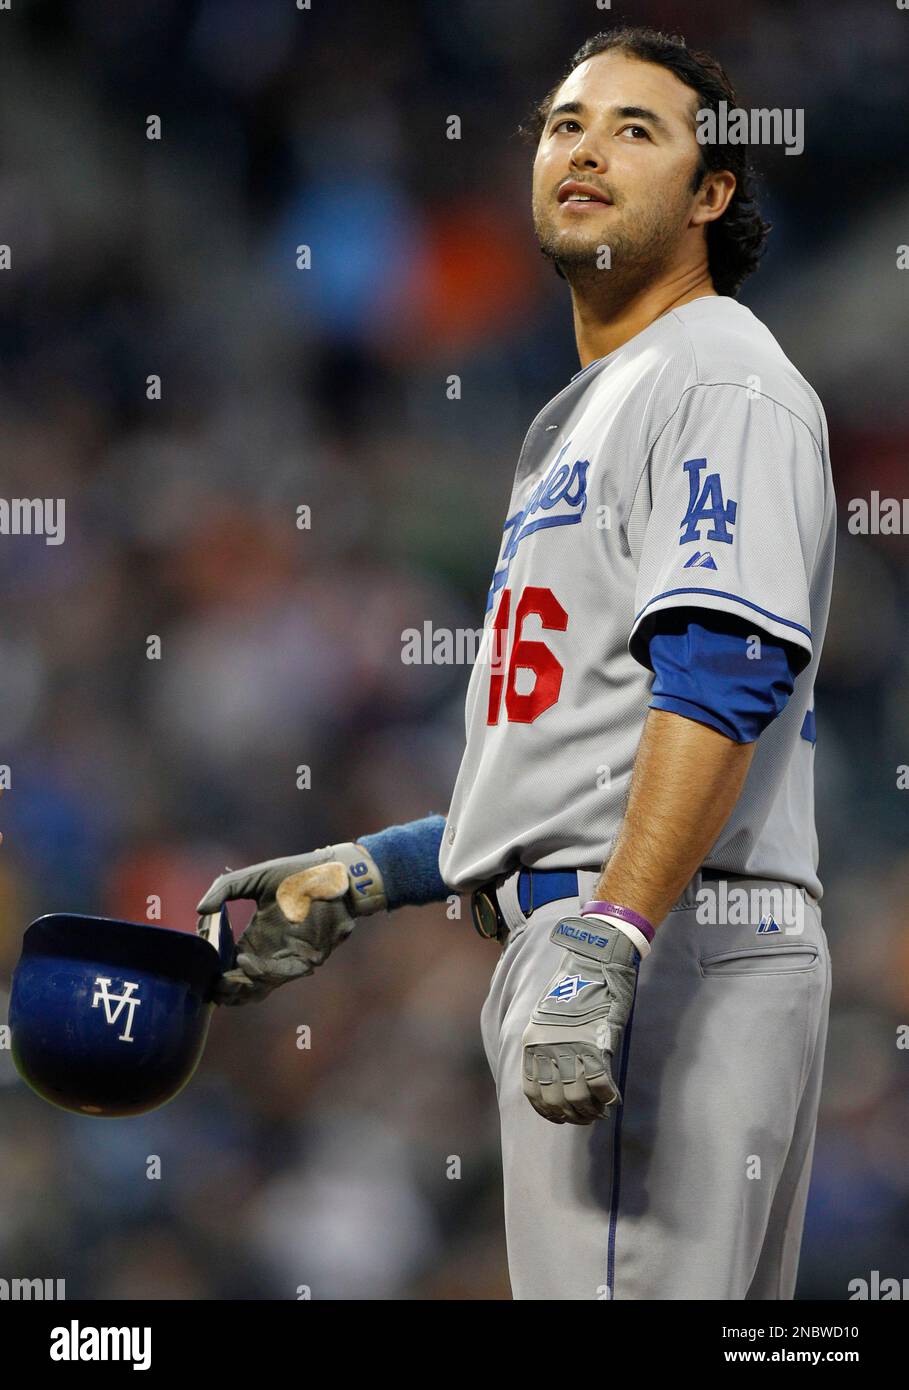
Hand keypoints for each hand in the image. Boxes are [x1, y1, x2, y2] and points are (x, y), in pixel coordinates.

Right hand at [196, 843, 384, 1006]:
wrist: (336, 875)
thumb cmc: (297, 874)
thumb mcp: (255, 878)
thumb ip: (225, 889)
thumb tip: (200, 910)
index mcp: (255, 938)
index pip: (228, 967)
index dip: (213, 972)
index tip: (200, 965)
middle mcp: (269, 953)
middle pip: (241, 986)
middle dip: (224, 990)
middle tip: (211, 984)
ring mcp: (288, 958)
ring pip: (259, 987)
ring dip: (240, 987)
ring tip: (226, 978)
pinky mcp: (307, 958)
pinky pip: (283, 975)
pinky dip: (263, 974)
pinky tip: (244, 962)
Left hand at [522, 914, 639, 1124]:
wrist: (592, 962)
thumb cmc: (574, 988)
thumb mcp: (548, 1017)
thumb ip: (549, 1045)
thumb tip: (559, 1076)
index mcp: (532, 1043)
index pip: (534, 1092)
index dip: (548, 1111)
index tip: (562, 1117)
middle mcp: (548, 1049)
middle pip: (557, 1100)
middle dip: (573, 1115)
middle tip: (586, 1117)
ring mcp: (571, 1049)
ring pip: (578, 1098)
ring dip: (590, 1110)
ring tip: (599, 1111)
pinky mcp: (596, 1046)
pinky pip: (600, 1085)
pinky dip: (607, 1097)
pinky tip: (613, 1099)